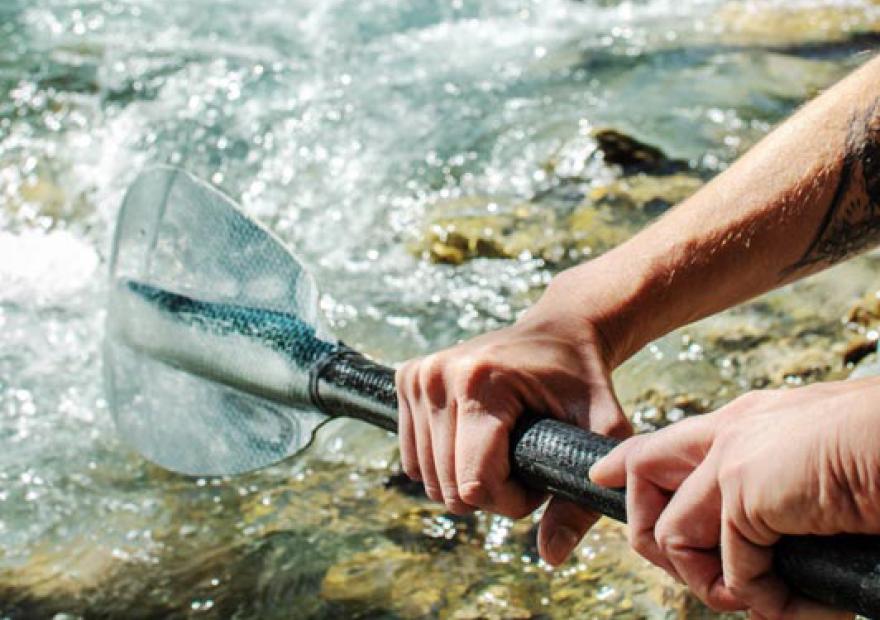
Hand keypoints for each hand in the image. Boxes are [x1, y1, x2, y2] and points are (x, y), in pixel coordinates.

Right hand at [396, 282, 630, 565]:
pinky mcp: (406, 379)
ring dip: (468, 480)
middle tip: (525, 462)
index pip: (474, 484)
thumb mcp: (603, 432)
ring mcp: (417, 377)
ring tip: (504, 449)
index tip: (540, 476)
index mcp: (480, 384)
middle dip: (491, 493)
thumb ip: (580, 499)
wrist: (557, 331)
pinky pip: (413, 458)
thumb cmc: (584, 381)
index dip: (511, 500)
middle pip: (448, 487)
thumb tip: (549, 555)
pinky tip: (476, 439)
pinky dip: (445, 463)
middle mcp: (438, 377)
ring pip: (427, 478)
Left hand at [590, 378, 879, 618]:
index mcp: (749, 422)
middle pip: (641, 475)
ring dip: (710, 584)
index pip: (666, 442)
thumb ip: (778, 495)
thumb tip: (769, 549)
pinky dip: (766, 601)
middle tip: (707, 581)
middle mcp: (731, 433)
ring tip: (762, 602)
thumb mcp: (818, 469)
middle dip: (654, 537)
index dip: (629, 465)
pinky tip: (804, 603)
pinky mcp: (745, 493)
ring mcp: (733, 461)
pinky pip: (729, 570)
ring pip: (672, 534)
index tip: (603, 478)